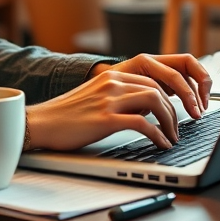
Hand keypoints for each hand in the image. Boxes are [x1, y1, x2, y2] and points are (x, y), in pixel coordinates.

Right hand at [24, 54, 210, 151]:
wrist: (41, 123)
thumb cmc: (67, 116)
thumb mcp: (96, 97)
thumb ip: (121, 96)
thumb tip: (148, 107)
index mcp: (112, 76)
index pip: (154, 79)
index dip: (171, 96)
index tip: (177, 111)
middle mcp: (113, 82)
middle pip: (158, 89)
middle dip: (175, 111)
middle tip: (178, 129)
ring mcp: (109, 100)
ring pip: (155, 102)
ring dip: (170, 122)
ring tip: (171, 137)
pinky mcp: (105, 119)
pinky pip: (143, 125)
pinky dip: (157, 135)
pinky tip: (159, 144)